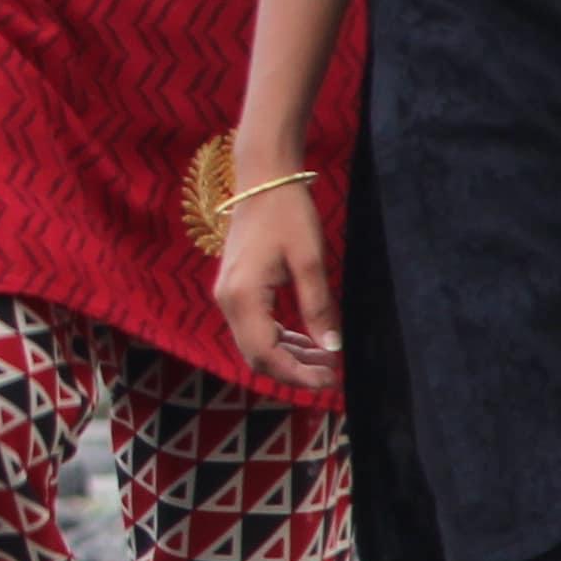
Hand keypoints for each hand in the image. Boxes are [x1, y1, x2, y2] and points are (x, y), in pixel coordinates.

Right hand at [212, 181, 343, 396]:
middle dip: (293, 372)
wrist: (264, 180)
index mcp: (243, 296)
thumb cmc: (288, 214)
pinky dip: (279, 340)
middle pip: (256, 356)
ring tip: (326, 359)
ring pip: (255, 345)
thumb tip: (332, 349)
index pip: (266, 354)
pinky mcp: (236, 290)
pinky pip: (255, 328)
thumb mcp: (311, 261)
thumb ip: (319, 307)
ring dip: (288, 358)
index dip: (298, 375)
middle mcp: (228, 301)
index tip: (332, 380)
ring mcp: (228, 295)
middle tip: (332, 375)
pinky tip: (306, 340)